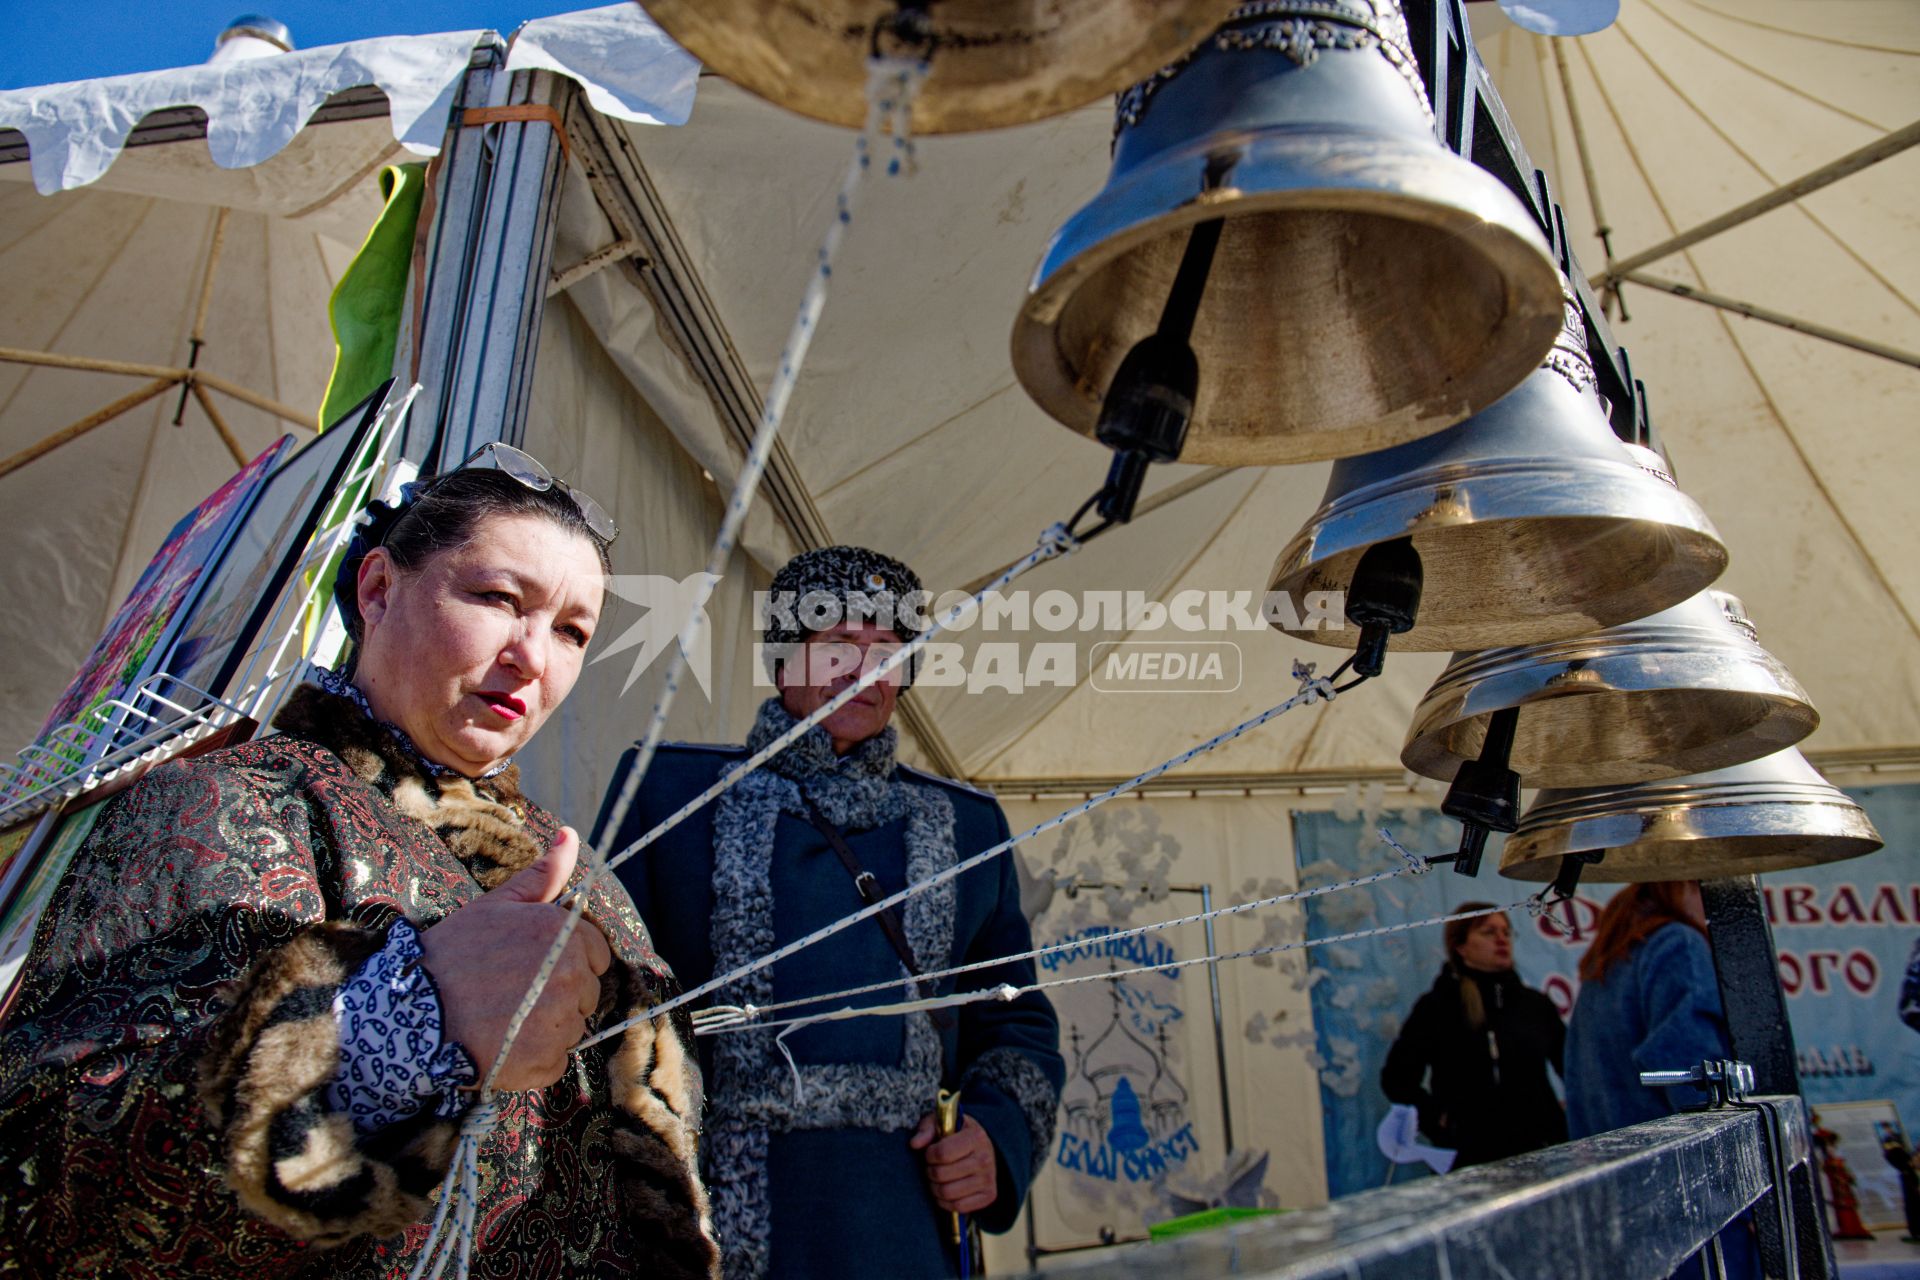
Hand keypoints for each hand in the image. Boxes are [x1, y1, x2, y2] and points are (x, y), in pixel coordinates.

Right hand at [420, 827, 611, 1090]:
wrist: (409, 1011)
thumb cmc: (453, 953)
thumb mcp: (497, 905)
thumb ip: (542, 874)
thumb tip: (570, 835)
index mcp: (564, 935)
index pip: (597, 953)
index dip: (566, 960)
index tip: (532, 965)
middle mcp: (571, 977)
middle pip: (588, 992)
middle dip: (558, 994)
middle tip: (511, 992)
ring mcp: (560, 1022)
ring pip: (573, 1027)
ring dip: (546, 1027)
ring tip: (502, 1016)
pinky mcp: (545, 1061)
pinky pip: (555, 1061)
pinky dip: (533, 1058)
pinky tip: (501, 1042)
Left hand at [910, 1113, 997, 1214]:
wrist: (982, 1149)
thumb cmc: (957, 1135)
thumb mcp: (941, 1123)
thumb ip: (927, 1129)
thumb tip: (915, 1144)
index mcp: (976, 1136)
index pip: (942, 1153)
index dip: (929, 1155)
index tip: (930, 1153)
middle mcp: (985, 1158)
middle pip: (941, 1174)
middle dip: (930, 1171)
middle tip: (932, 1167)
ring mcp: (988, 1179)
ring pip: (947, 1192)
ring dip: (935, 1187)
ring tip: (937, 1179)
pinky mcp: (989, 1195)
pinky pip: (958, 1206)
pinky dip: (946, 1202)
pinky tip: (945, 1190)